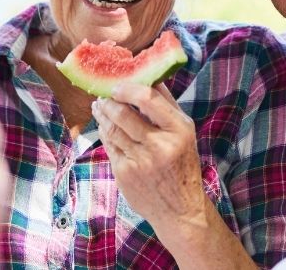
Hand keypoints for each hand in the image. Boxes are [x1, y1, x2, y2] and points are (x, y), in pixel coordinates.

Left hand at [92, 82, 207, 229]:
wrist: (179, 209)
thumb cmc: (182, 165)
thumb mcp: (185, 133)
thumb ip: (168, 106)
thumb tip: (150, 77)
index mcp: (179, 130)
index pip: (148, 99)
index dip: (128, 88)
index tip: (118, 85)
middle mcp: (159, 145)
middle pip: (124, 113)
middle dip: (109, 101)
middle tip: (104, 95)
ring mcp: (140, 160)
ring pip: (112, 129)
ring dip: (102, 114)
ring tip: (99, 106)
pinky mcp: (124, 173)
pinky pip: (109, 145)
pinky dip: (104, 132)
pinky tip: (104, 125)